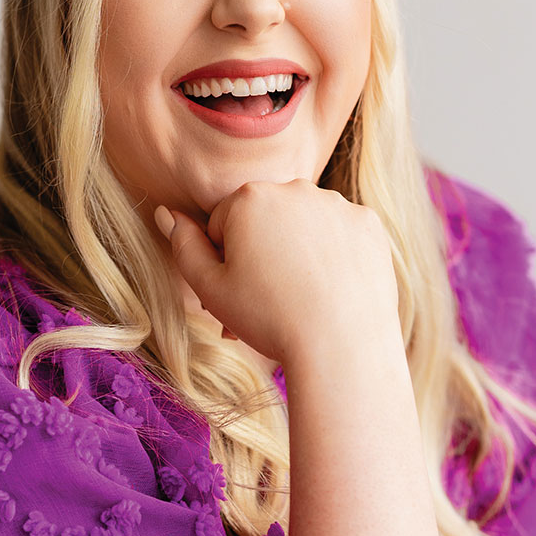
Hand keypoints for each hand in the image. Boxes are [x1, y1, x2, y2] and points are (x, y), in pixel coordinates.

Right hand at [154, 179, 398, 364]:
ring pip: (303, 225)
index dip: (224, 261)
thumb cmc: (269, 318)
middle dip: (260, 253)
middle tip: (265, 302)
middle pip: (265, 220)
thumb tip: (166, 213)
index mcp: (250, 197)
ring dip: (297, 252)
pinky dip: (334, 256)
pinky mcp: (369, 224)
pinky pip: (340, 235)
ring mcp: (337, 204)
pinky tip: (331, 288)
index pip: (223, 224)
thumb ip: (183, 246)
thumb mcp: (210, 288)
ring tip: (300, 299)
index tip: (238, 291)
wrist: (341, 346)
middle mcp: (296, 188)